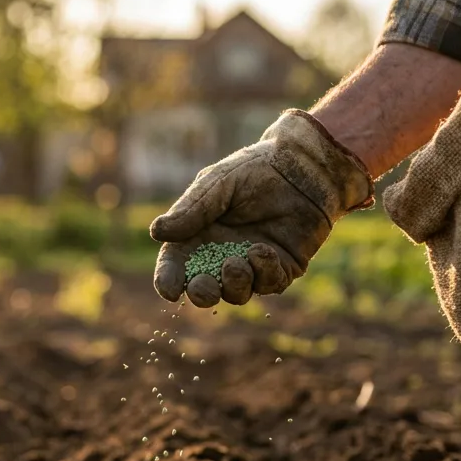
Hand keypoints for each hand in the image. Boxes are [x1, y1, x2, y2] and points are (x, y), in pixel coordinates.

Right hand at [148, 110, 372, 307]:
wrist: (304, 166)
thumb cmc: (255, 169)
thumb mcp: (217, 183)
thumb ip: (190, 210)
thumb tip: (156, 232)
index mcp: (198, 236)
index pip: (176, 266)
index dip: (168, 281)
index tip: (170, 290)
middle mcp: (221, 255)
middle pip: (204, 289)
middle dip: (201, 294)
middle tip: (204, 286)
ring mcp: (252, 265)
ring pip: (237, 293)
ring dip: (234, 284)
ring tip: (236, 262)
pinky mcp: (281, 268)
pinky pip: (269, 284)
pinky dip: (264, 273)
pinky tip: (264, 250)